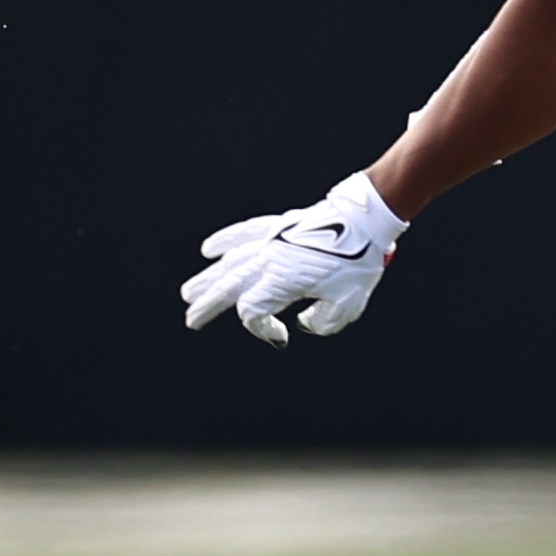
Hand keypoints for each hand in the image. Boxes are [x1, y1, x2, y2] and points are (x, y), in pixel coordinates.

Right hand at [181, 173, 408, 348]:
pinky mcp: (278, 227)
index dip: (261, 329)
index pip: (252, 311)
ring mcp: (271, 241)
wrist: (367, 220)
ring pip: (229, 262)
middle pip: (228, 287)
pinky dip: (224, 241)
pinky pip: (243, 234)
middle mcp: (269, 260)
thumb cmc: (359, 262)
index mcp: (282, 281)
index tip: (281, 335)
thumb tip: (303, 321)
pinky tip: (208, 250)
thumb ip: (322, 323)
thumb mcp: (347, 305)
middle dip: (208, 305)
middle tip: (192, 319)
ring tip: (189, 293)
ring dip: (208, 279)